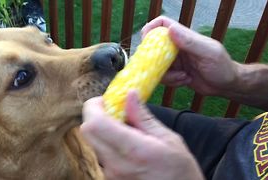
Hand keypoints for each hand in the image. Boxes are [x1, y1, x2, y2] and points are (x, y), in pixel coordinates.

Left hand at [81, 91, 202, 179]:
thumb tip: (130, 94)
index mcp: (133, 150)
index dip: (94, 107)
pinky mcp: (110, 179)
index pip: (95, 124)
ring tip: (124, 128)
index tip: (105, 100)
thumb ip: (143, 117)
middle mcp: (116, 165)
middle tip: (113, 110)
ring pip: (94, 142)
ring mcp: (111, 175)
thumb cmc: (179, 169)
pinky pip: (101, 154)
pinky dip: (108, 142)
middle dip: (95, 115)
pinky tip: (126, 144)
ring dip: (102, 129)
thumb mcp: (167, 138)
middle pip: (88, 132)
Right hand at [141, 16, 240, 95]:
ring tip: (184, 76)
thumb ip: (190, 41)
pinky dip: (172, 81)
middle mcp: (176, 47)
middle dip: (154, 59)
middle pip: (154, 47)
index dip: (150, 29)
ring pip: (157, 65)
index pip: (162, 24)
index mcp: (184, 37)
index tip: (145, 41)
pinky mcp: (175, 73)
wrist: (226, 85)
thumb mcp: (208, 53)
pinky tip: (185, 81)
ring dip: (167, 74)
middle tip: (161, 68)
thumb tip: (170, 29)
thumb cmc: (222, 67)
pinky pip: (164, 77)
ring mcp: (175, 61)